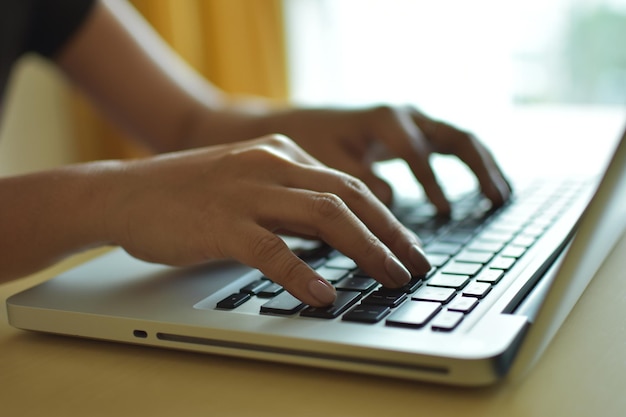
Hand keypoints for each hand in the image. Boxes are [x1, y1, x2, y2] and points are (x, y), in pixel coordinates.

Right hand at [104, 135, 430, 305]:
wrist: (124, 192)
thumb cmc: (188, 194)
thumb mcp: (249, 182)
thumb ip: (290, 199)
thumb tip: (337, 233)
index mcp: (282, 153)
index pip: (349, 183)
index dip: (387, 217)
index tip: (408, 245)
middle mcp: (271, 165)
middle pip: (349, 197)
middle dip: (391, 234)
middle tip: (417, 265)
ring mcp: (246, 192)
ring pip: (324, 216)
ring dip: (366, 250)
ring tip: (391, 278)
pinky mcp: (221, 223)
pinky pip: (273, 250)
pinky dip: (303, 274)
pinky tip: (325, 295)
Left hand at [264, 106, 511, 212]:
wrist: (301, 125)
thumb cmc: (312, 144)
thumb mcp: (328, 163)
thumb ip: (358, 183)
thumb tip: (390, 204)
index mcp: (384, 119)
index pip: (415, 152)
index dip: (430, 183)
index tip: (444, 213)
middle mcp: (406, 116)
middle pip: (455, 136)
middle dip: (479, 168)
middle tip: (497, 199)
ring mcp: (414, 122)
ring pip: (460, 139)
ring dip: (484, 166)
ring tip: (501, 197)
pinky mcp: (415, 133)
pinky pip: (451, 146)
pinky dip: (472, 166)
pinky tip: (483, 189)